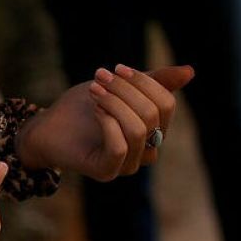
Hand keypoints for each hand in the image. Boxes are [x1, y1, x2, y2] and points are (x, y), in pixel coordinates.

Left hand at [18, 65, 194, 181]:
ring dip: (114, 103)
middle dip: (124, 90)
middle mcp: (146, 149)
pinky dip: (107, 122)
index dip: (145, 83)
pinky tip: (94, 110)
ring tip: (94, 90)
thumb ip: (154, 81)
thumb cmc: (86, 106)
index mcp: (154, 128)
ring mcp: (128, 164)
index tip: (118, 68)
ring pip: (138, 130)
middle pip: (152, 115)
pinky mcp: (106, 172)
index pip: (166, 104)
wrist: (50, 124)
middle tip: (100, 76)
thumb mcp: (121, 86)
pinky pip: (119, 148)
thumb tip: (190, 72)